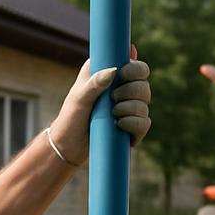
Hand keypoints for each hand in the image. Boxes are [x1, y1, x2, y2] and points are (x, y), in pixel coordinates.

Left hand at [48, 45, 151, 164]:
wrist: (69, 147)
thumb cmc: (71, 117)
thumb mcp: (79, 98)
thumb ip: (94, 83)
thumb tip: (114, 71)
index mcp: (113, 76)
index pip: (137, 67)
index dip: (135, 69)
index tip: (122, 74)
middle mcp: (124, 91)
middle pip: (144, 85)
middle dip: (132, 90)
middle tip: (113, 98)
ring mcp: (129, 111)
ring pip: (145, 104)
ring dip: (131, 107)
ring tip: (113, 114)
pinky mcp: (131, 129)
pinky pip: (144, 123)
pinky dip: (135, 123)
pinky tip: (120, 124)